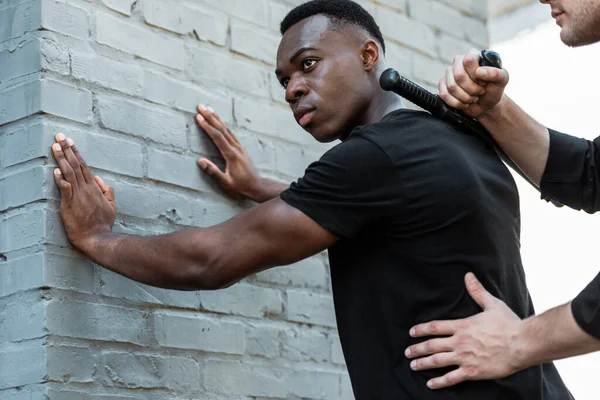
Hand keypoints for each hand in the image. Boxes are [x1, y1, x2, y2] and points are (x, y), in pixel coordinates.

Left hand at [52, 133, 116, 250]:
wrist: (96, 237)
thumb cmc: (103, 223)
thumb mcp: (112, 206)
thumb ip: (107, 191)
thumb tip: (99, 178)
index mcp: (95, 188)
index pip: (84, 166)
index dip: (76, 153)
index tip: (70, 142)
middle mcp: (86, 189)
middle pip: (76, 165)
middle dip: (67, 149)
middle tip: (60, 136)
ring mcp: (78, 196)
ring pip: (69, 173)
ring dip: (61, 159)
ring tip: (55, 146)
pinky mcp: (70, 205)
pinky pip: (65, 189)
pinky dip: (60, 179)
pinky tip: (55, 170)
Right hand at [196, 104, 261, 199]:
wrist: (257, 187)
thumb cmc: (241, 187)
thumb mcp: (226, 183)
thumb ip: (213, 172)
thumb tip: (200, 161)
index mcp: (231, 155)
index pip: (217, 137)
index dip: (207, 126)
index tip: (198, 117)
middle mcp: (237, 148)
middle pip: (222, 129)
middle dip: (211, 117)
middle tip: (201, 106)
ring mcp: (240, 148)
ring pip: (228, 130)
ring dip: (218, 119)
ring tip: (209, 109)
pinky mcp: (241, 150)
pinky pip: (232, 134)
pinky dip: (224, 126)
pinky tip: (221, 122)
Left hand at [405, 273, 523, 388]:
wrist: (522, 343)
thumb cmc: (509, 324)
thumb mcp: (491, 304)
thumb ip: (477, 291)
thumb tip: (468, 276)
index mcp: (462, 326)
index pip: (435, 327)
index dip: (421, 330)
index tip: (411, 333)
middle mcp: (459, 342)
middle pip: (432, 345)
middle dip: (417, 349)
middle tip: (407, 352)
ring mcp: (464, 358)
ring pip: (437, 361)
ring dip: (423, 364)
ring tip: (413, 366)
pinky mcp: (472, 372)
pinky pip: (452, 378)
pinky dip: (439, 382)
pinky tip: (430, 384)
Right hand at [439, 49, 509, 117]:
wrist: (486, 105)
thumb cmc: (494, 89)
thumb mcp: (502, 80)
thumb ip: (495, 73)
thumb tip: (479, 71)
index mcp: (474, 56)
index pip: (468, 60)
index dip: (475, 74)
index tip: (483, 81)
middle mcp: (459, 62)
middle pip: (458, 75)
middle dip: (471, 89)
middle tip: (479, 92)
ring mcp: (449, 74)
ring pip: (451, 87)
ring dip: (465, 97)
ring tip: (473, 98)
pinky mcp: (443, 86)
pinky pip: (444, 95)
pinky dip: (456, 103)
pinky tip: (464, 103)